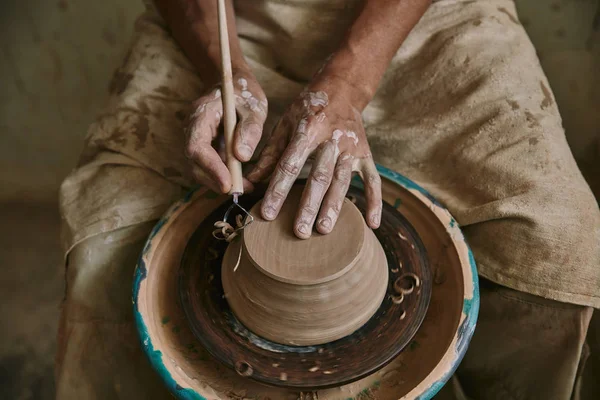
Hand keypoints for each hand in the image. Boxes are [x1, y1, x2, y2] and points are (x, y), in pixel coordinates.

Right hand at [185, 68, 266, 192]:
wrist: (234, 83)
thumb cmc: (244, 92)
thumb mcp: (254, 107)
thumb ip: (249, 129)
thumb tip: (242, 157)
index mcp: (201, 113)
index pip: (197, 146)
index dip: (210, 167)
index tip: (228, 183)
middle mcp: (193, 128)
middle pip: (194, 162)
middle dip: (214, 180)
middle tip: (239, 190)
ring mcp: (197, 138)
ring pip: (199, 168)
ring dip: (219, 182)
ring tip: (245, 187)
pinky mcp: (204, 146)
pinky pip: (208, 166)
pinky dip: (222, 176)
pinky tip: (242, 182)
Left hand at [247, 77, 381, 238]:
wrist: (342, 89)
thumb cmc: (307, 109)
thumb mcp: (285, 124)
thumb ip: (269, 154)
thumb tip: (249, 182)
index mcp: (308, 130)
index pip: (289, 165)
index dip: (278, 190)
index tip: (268, 214)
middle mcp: (332, 139)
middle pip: (319, 177)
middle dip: (309, 205)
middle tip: (299, 232)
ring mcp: (352, 148)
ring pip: (343, 181)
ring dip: (334, 206)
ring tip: (324, 230)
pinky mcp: (366, 154)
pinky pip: (373, 181)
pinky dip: (374, 202)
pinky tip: (372, 224)